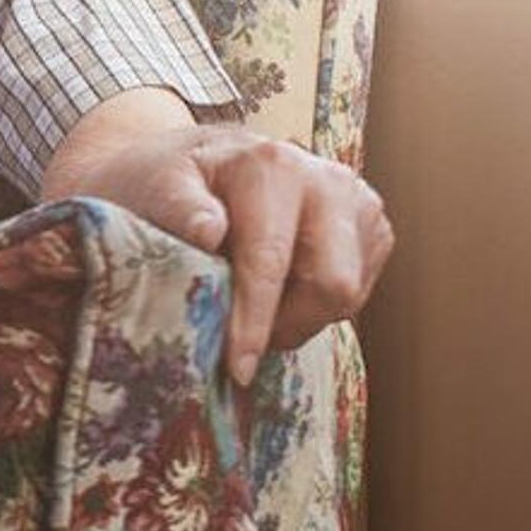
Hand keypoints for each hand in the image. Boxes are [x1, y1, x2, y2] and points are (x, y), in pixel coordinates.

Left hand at [77, 126, 391, 385]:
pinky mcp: (372, 229)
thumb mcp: (157, 188)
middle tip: (241, 341)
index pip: (272, 260)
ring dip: (298, 319)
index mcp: (274, 167)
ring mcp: (359, 204)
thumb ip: (178, 210)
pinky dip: (317, 309)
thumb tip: (210, 231)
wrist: (204, 163)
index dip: (255, 321)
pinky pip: (356, 296)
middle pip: (332, 284)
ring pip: (347, 297)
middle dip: (285, 325)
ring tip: (254, 306)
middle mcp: (328, 179)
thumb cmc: (173, 183)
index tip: (238, 366)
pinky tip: (282, 289)